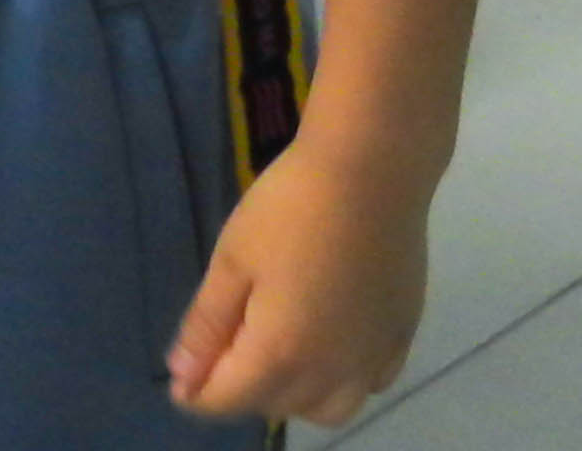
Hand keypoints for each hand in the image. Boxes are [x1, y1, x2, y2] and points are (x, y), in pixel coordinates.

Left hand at [164, 140, 432, 430]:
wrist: (371, 173)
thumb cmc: (288, 209)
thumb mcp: (231, 262)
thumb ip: (207, 325)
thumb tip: (183, 374)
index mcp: (282, 354)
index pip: (229, 400)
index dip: (196, 394)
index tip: (179, 375)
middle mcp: (332, 370)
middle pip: (276, 406)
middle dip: (241, 391)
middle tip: (222, 347)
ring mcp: (372, 356)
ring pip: (328, 408)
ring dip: (293, 395)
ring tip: (272, 352)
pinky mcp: (402, 336)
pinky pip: (369, 383)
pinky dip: (342, 380)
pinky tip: (327, 345)